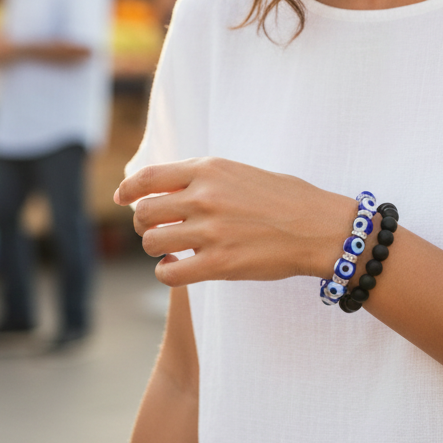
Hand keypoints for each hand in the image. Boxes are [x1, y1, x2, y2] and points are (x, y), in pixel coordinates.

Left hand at [114, 157, 357, 286]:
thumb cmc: (286, 198)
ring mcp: (210, 231)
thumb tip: (167, 187)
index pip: (148, 177)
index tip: (122, 199)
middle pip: (144, 212)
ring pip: (151, 242)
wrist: (320, 227)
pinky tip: (180, 266)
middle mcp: (204, 197)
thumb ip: (204, 177)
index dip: (128, 190)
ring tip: (172, 250)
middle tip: (157, 230)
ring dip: (157, 249)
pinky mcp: (218, 264)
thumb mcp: (240, 172)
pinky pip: (169, 272)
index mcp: (209, 169)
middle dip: (143, 224)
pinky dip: (167, 271)